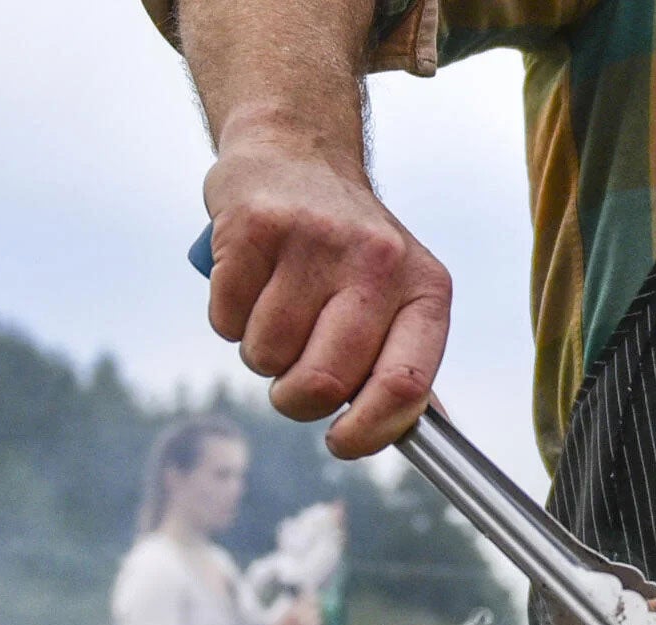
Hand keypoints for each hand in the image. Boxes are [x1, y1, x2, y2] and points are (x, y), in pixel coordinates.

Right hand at [202, 135, 451, 458]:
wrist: (297, 152)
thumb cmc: (349, 249)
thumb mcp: (400, 294)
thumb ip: (407, 362)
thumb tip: (429, 438)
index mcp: (426, 289)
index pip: (406, 384)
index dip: (369, 432)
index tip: (342, 442)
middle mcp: (379, 261)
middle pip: (324, 382)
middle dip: (296, 398)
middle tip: (294, 371)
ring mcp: (316, 239)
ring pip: (267, 356)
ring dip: (260, 353)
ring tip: (276, 308)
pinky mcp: (253, 226)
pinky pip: (226, 319)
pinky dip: (227, 317)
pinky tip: (249, 281)